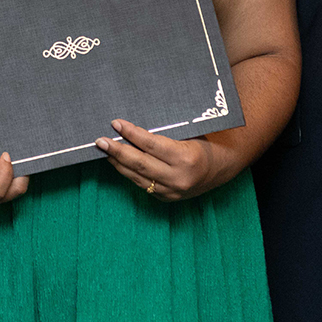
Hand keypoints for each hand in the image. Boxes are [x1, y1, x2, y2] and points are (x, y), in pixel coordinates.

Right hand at [0, 143, 29, 209]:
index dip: (5, 175)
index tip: (4, 155)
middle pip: (13, 191)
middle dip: (19, 173)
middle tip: (16, 151)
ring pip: (18, 188)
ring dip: (22, 171)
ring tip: (19, 151)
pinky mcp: (1, 187)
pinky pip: (17, 182)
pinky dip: (20, 170)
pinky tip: (17, 154)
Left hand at [95, 119, 220, 200]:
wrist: (221, 168)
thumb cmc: (203, 143)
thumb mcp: (189, 133)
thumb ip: (165, 132)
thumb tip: (133, 124)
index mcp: (186, 158)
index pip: (151, 145)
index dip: (132, 134)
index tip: (116, 124)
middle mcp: (178, 178)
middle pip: (140, 163)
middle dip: (117, 151)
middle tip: (100, 141)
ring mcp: (172, 191)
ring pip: (138, 177)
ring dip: (118, 163)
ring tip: (104, 150)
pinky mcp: (167, 198)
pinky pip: (142, 185)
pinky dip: (128, 173)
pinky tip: (118, 163)